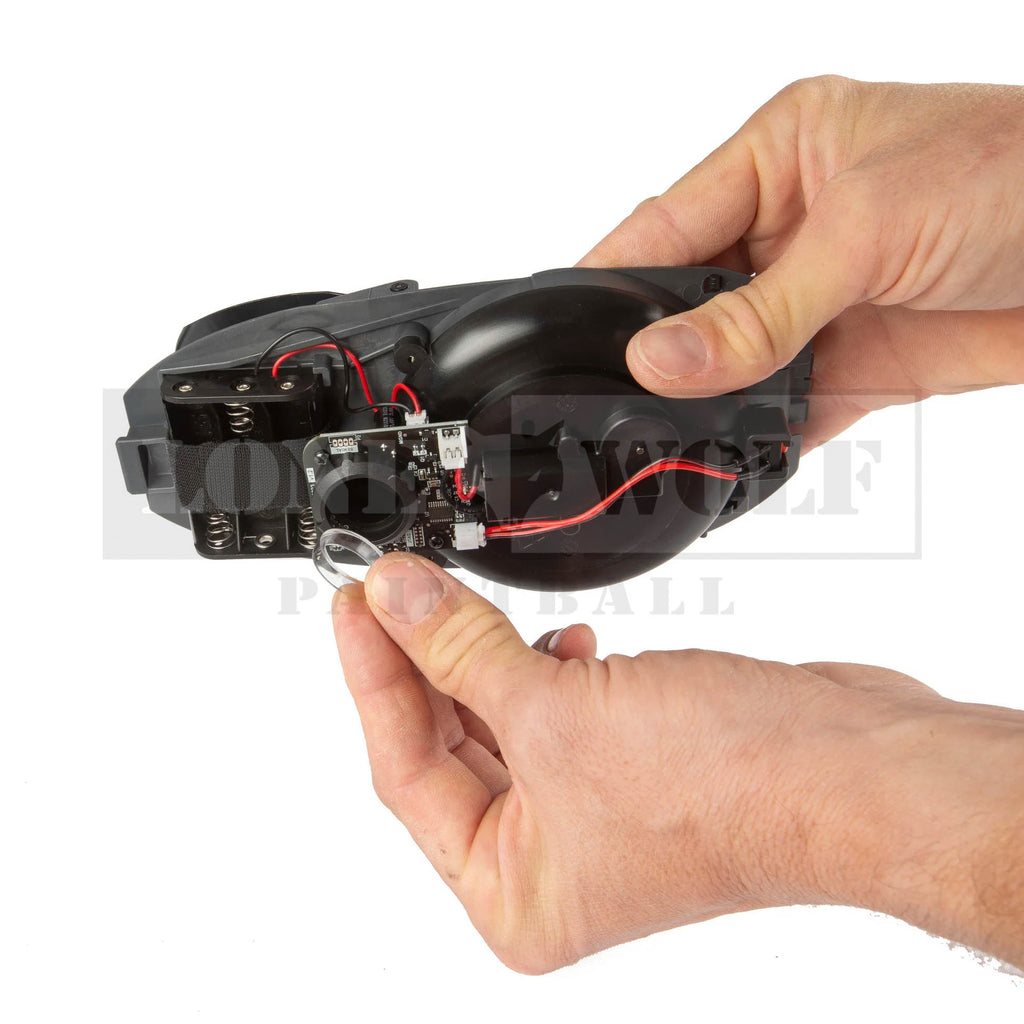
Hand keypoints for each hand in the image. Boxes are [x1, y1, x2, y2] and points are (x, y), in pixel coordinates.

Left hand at [332, 553, 1023, 971]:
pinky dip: (544, 666)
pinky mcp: (629, 764)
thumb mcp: (559, 711)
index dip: (373, 677)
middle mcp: (548, 863)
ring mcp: (591, 812)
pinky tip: (559, 635)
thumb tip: (396, 598)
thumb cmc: (733, 790)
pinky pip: (554, 709)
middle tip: (390, 587)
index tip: (354, 604)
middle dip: (420, 660)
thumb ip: (464, 650)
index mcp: (512, 892)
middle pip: (450, 745)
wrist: (856, 770)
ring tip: (462, 601)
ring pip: (502, 722)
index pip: (406, 770)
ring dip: (483, 658)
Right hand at [579, 76, 1023, 448]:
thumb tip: (659, 361)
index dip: (610, 279)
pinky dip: (759, 437)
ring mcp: (821, 301)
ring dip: (708, 401)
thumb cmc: (1021, 174)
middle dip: (657, 352)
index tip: (563, 332)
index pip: (667, 221)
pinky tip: (732, 458)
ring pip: (732, 362)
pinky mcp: (857, 363)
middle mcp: (792, 226)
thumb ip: (758, 309)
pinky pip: (786, 407)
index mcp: (780, 155)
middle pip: (690, 301)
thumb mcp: (868, 228)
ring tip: (672, 436)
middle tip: (619, 400)